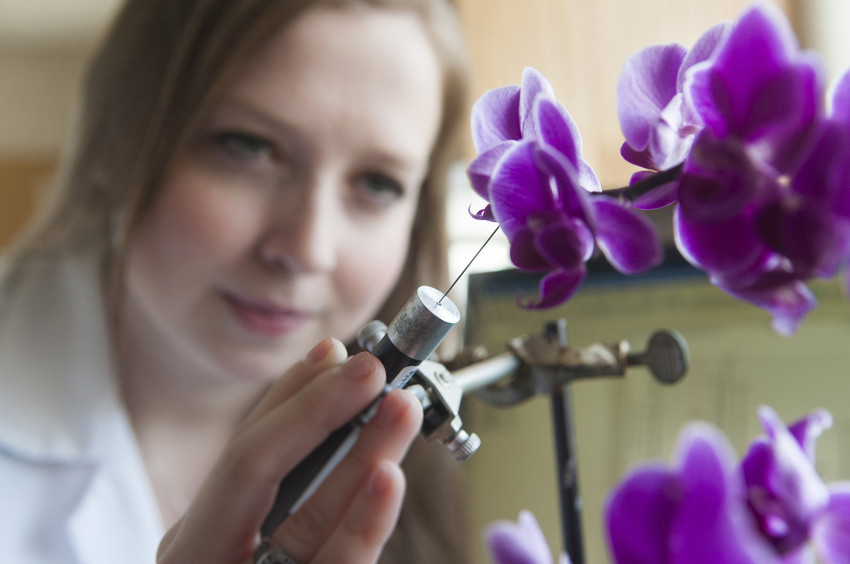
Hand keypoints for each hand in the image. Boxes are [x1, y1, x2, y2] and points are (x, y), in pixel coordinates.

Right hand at [156, 338, 422, 563]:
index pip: (246, 453)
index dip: (292, 399)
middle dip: (317, 411)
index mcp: (203, 536)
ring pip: (307, 517)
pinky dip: (363, 521)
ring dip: (358, 452)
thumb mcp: (251, 525)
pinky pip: (336, 562)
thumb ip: (284, 465)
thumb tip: (327, 368)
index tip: (336, 351)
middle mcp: (211, 555)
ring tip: (397, 405)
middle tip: (372, 366)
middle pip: (262, 474)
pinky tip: (385, 477)